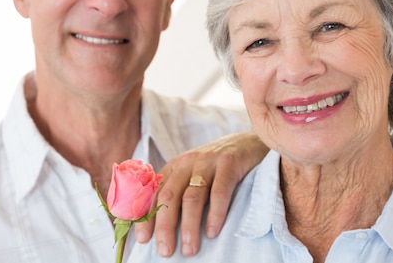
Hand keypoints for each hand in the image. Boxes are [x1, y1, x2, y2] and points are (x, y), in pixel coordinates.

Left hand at [134, 131, 268, 256]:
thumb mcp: (193, 174)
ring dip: (189, 226)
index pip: (154, 193)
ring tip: (190, 249)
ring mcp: (208, 162)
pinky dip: (215, 213)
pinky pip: (220, 191)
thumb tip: (162, 229)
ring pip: (192, 197)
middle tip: (165, 251)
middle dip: (165, 226)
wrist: (249, 141)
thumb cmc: (217, 166)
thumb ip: (178, 192)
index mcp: (174, 167)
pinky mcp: (229, 164)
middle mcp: (187, 163)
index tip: (142, 240)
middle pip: (170, 196)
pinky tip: (212, 231)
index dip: (146, 217)